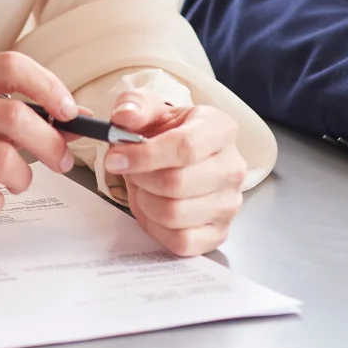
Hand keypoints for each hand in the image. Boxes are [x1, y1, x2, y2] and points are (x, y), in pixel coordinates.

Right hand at [0, 52, 78, 227]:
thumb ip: (12, 114)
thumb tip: (73, 118)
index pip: (9, 66)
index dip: (47, 86)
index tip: (69, 111)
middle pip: (13, 116)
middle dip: (50, 142)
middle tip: (61, 159)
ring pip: (1, 158)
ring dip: (24, 177)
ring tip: (18, 182)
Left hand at [98, 96, 245, 256]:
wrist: (180, 156)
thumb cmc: (166, 132)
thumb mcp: (148, 108)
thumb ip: (133, 105)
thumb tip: (125, 117)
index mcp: (220, 129)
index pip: (185, 147)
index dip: (143, 156)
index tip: (115, 158)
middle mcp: (233, 167)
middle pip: (177, 183)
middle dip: (141, 179)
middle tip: (131, 172)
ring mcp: (230, 203)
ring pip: (175, 214)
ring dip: (145, 202)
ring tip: (143, 188)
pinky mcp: (220, 232)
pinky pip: (182, 241)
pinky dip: (157, 228)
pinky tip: (153, 210)